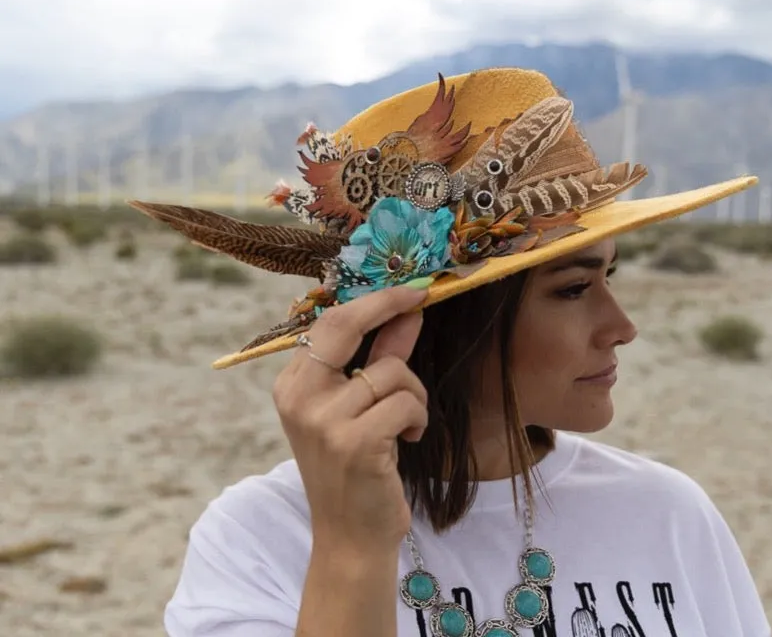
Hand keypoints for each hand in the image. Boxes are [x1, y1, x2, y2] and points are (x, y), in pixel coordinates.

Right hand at [272, 284, 429, 554]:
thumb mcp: (360, 408)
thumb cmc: (357, 468)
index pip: (331, 323)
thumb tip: (408, 313)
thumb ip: (381, 358)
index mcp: (293, 385)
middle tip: (422, 300)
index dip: (374, 301)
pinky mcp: (354, 442)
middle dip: (391, 307)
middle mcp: (299, 398)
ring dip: (414, 396)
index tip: (409, 290)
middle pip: (348, 325)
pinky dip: (417, 418)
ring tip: (406, 424)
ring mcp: (323, 421)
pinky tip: (407, 440)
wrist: (350, 536)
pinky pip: (405, 403)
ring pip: (393, 372)